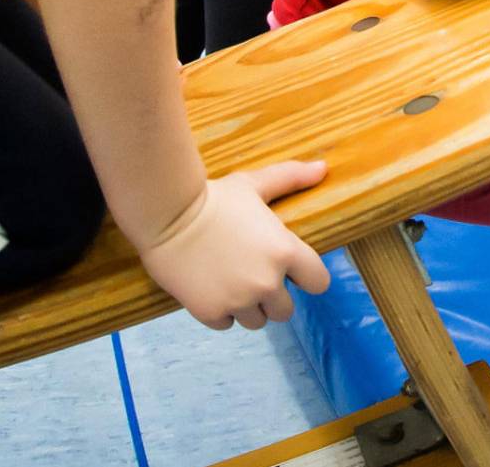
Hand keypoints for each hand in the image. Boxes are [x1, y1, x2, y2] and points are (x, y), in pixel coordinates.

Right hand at [137, 161, 330, 329]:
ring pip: (256, 321)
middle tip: (252, 274)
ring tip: (230, 280)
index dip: (306, 277)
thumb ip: (291, 178)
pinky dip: (220, 310)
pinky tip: (210, 286)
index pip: (319, 282)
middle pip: (286, 310)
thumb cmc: (214, 196)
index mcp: (285, 252)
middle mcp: (267, 282)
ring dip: (248, 306)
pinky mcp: (211, 313)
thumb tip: (323, 167)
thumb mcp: (254, 183)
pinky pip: (226, 323)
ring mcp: (239, 301)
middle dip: (273, 296)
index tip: (292, 271)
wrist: (166, 214)